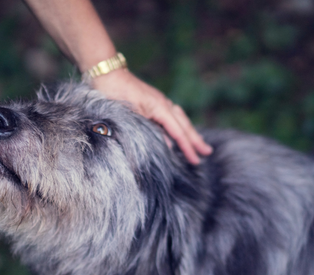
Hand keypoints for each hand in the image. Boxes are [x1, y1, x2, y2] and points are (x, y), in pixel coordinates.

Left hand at [90, 69, 212, 164]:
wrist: (106, 74)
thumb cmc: (115, 93)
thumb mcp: (131, 115)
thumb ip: (149, 130)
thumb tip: (168, 145)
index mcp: (160, 107)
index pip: (178, 132)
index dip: (187, 148)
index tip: (196, 160)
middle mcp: (163, 103)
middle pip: (184, 124)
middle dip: (195, 140)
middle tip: (207, 152)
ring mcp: (159, 101)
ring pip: (179, 119)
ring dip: (189, 132)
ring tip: (198, 143)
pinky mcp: (152, 101)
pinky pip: (171, 115)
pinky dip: (178, 125)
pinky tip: (177, 130)